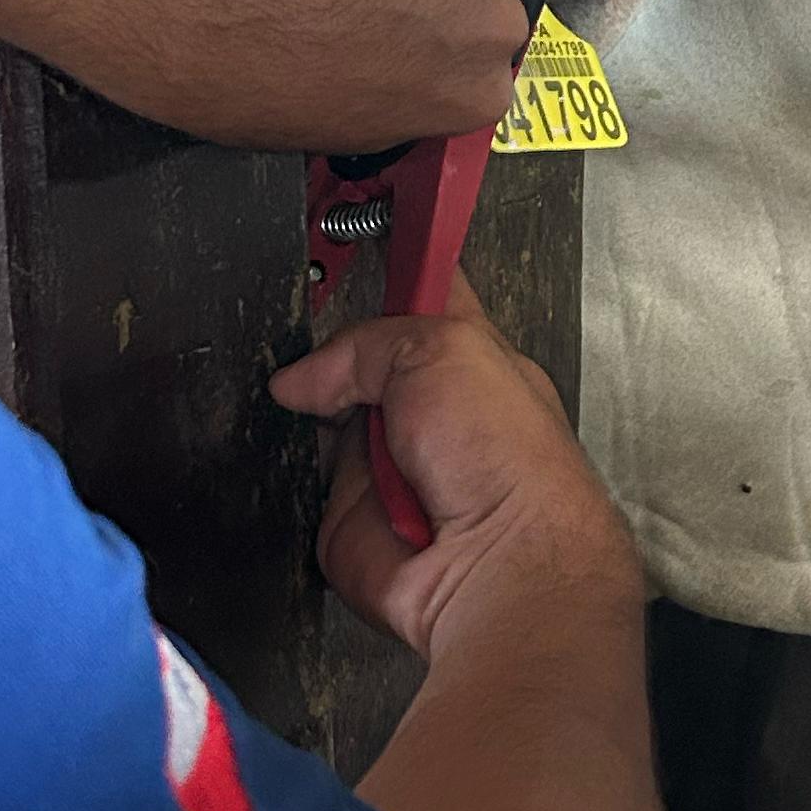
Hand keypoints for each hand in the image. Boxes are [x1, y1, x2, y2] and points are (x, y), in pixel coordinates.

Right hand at [271, 294, 643, 661]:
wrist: (494, 571)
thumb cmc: (511, 468)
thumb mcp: (442, 350)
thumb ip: (364, 343)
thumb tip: (304, 377)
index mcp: (466, 357)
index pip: (420, 293)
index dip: (386, 267)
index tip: (352, 239)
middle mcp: (426, 410)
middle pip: (352, 355)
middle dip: (333, 355)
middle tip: (336, 362)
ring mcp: (385, 464)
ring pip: (317, 417)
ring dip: (317, 417)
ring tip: (344, 426)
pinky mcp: (348, 516)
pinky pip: (300, 481)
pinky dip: (300, 474)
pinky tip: (322, 469)